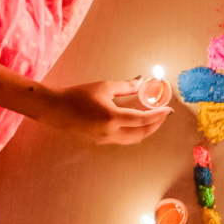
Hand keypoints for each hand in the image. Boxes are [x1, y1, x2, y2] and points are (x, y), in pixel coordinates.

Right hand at [36, 79, 170, 144]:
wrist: (55, 109)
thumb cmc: (78, 95)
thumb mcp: (104, 87)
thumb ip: (125, 87)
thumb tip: (141, 82)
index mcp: (112, 118)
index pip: (142, 120)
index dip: (158, 115)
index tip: (168, 110)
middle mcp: (110, 133)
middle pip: (141, 134)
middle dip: (155, 125)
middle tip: (163, 114)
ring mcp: (105, 140)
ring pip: (133, 139)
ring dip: (145, 130)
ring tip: (152, 118)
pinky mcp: (99, 142)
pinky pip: (123, 139)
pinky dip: (133, 132)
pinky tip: (135, 122)